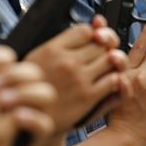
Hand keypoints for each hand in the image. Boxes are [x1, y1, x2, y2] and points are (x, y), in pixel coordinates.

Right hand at [25, 15, 127, 131]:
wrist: (30, 118)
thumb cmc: (34, 87)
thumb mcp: (38, 57)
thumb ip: (63, 42)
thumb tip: (92, 27)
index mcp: (52, 49)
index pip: (85, 30)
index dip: (93, 33)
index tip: (92, 40)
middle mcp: (67, 62)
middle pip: (100, 44)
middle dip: (105, 47)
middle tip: (102, 54)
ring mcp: (79, 79)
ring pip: (110, 59)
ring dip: (112, 61)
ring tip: (106, 66)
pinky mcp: (88, 97)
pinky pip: (113, 80)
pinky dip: (114, 78)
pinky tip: (106, 80)